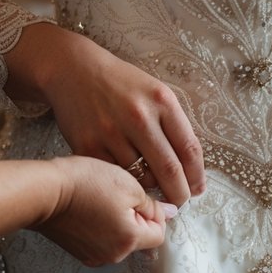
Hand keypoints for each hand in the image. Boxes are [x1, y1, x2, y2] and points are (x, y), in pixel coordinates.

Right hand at [13, 24, 206, 206]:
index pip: (190, 150)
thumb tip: (192, 173)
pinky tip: (125, 178)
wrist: (74, 70)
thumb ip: (175, 127)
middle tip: (179, 202)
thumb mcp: (155, 94)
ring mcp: (111, 132)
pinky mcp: (88, 145)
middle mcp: (139, 117)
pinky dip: (124, 183)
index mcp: (162, 102)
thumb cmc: (122, 85)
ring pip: (141, 178)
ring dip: (150, 188)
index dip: (196, 177)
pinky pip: (114, 176)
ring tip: (150, 185)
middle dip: (179, 194)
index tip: (197, 190)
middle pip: (169, 171)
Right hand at [36, 156, 174, 266]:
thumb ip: (153, 204)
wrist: (42, 192)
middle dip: (135, 218)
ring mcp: (94, 256)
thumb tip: (171, 213)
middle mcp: (114, 256)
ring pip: (120, 239)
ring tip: (99, 200)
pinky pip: (101, 240)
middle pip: (139, 238)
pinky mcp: (79, 252)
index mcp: (131, 240)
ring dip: (117, 222)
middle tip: (116, 195)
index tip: (138, 196)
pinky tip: (88, 209)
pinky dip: (100, 227)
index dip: (154, 213)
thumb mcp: (128, 185)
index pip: (159, 233)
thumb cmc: (84, 184)